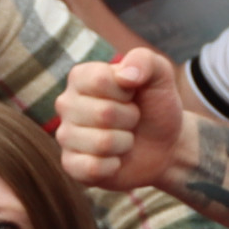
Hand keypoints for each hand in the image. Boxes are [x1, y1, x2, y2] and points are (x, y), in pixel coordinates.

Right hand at [58, 47, 188, 192]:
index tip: (132, 94)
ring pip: (102, 143)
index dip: (127, 91)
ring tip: (125, 137)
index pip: (100, 81)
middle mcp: (66, 104)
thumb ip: (145, 61)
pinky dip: (114, 165)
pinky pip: (92, 168)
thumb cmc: (155, 105)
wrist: (163, 144)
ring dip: (125, 143)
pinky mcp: (71, 165)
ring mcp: (65, 135)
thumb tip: (125, 75)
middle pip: (104, 114)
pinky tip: (115, 159)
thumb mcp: (160, 75)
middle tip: (131, 119)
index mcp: (81, 76)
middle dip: (130, 118)